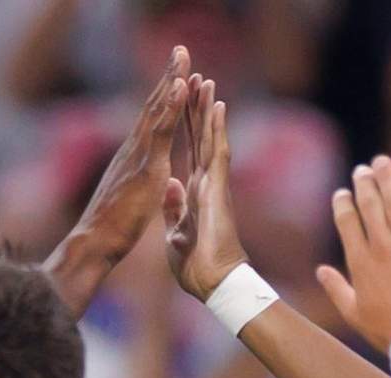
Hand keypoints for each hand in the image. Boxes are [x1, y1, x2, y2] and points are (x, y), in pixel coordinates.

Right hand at [66, 46, 192, 264]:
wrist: (94, 243)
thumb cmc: (110, 231)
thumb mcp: (132, 202)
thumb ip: (145, 185)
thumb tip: (159, 179)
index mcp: (134, 158)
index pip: (152, 120)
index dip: (164, 96)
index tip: (176, 74)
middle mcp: (133, 149)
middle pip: (153, 104)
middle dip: (168, 76)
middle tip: (181, 49)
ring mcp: (138, 155)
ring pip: (157, 109)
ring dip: (171, 80)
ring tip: (183, 54)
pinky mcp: (145, 167)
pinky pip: (161, 131)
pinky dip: (171, 106)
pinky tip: (180, 85)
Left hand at [163, 79, 249, 300]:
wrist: (213, 285)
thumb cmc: (197, 268)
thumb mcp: (176, 235)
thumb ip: (175, 210)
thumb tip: (172, 187)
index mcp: (195, 193)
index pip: (190, 151)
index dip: (187, 126)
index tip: (184, 102)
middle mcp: (207, 184)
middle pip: (201, 138)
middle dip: (197, 108)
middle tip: (197, 78)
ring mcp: (214, 185)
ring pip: (211, 138)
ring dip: (207, 109)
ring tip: (206, 81)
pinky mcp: (218, 189)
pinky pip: (218, 152)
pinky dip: (218, 128)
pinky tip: (218, 105)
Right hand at [314, 156, 390, 352]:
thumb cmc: (385, 330)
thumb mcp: (353, 314)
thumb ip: (336, 289)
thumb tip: (320, 271)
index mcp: (361, 263)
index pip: (348, 224)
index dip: (343, 205)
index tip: (342, 193)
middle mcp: (382, 249)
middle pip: (370, 207)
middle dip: (364, 185)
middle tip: (362, 170)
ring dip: (388, 182)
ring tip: (382, 163)